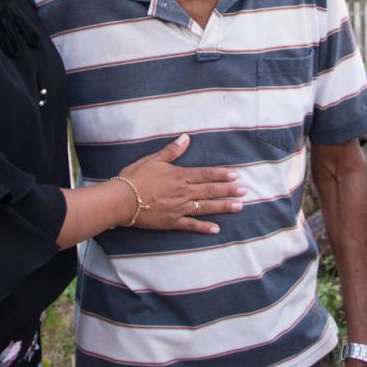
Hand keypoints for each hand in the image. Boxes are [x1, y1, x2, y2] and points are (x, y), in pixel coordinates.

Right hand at [117, 134, 245, 233]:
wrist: (121, 200)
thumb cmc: (135, 178)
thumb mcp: (153, 160)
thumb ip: (171, 151)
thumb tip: (186, 137)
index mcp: (179, 176)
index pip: (205, 174)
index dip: (221, 175)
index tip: (236, 175)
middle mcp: (183, 192)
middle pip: (209, 190)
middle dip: (228, 190)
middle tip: (244, 191)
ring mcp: (179, 208)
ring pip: (205, 207)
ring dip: (223, 207)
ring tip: (239, 207)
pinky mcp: (172, 222)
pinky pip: (191, 225)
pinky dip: (204, 227)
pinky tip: (216, 229)